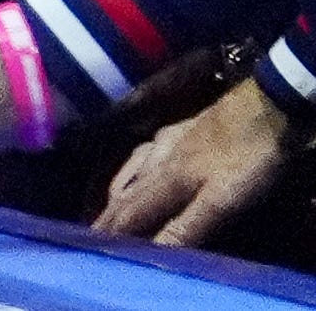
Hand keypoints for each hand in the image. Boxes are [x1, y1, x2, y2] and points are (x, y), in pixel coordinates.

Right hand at [101, 76, 304, 247]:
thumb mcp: (222, 199)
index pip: (131, 210)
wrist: (268, 105)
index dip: (111, 229)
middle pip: (127, 189)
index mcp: (166, 178)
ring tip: (110, 198)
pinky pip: (149, 149)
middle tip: (92, 227)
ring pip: (135, 165)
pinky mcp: (188, 127)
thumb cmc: (247, 157)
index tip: (90, 244)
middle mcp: (160, 157)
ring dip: (118, 185)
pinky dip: (137, 161)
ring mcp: (172, 138)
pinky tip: (145, 156)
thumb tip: (149, 253)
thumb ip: (186, 225)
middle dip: (108, 211)